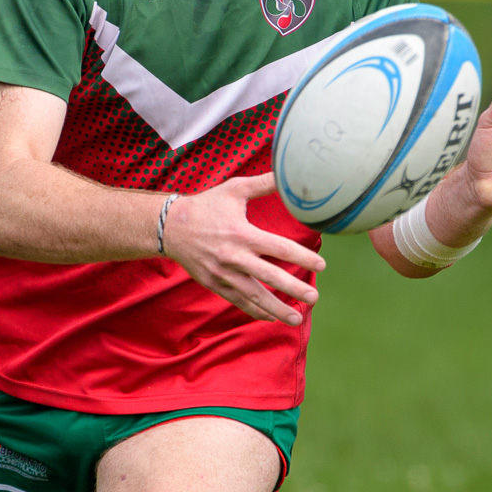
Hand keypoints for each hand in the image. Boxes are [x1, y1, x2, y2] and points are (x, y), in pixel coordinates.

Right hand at [161, 173, 326, 326]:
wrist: (170, 227)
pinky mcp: (214, 284)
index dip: (302, 258)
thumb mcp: (234, 189)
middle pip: (270, 276)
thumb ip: (263, 183)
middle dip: (294, 289)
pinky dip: (256, 311)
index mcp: (242, 233)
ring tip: (297, 319)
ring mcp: (223, 274)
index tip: (321, 266)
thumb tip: (289, 172)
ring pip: (254, 296)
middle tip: (315, 297)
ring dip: (277, 309)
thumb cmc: (206, 205)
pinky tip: (272, 318)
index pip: (279, 248)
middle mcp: (234, 257)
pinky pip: (238, 301)